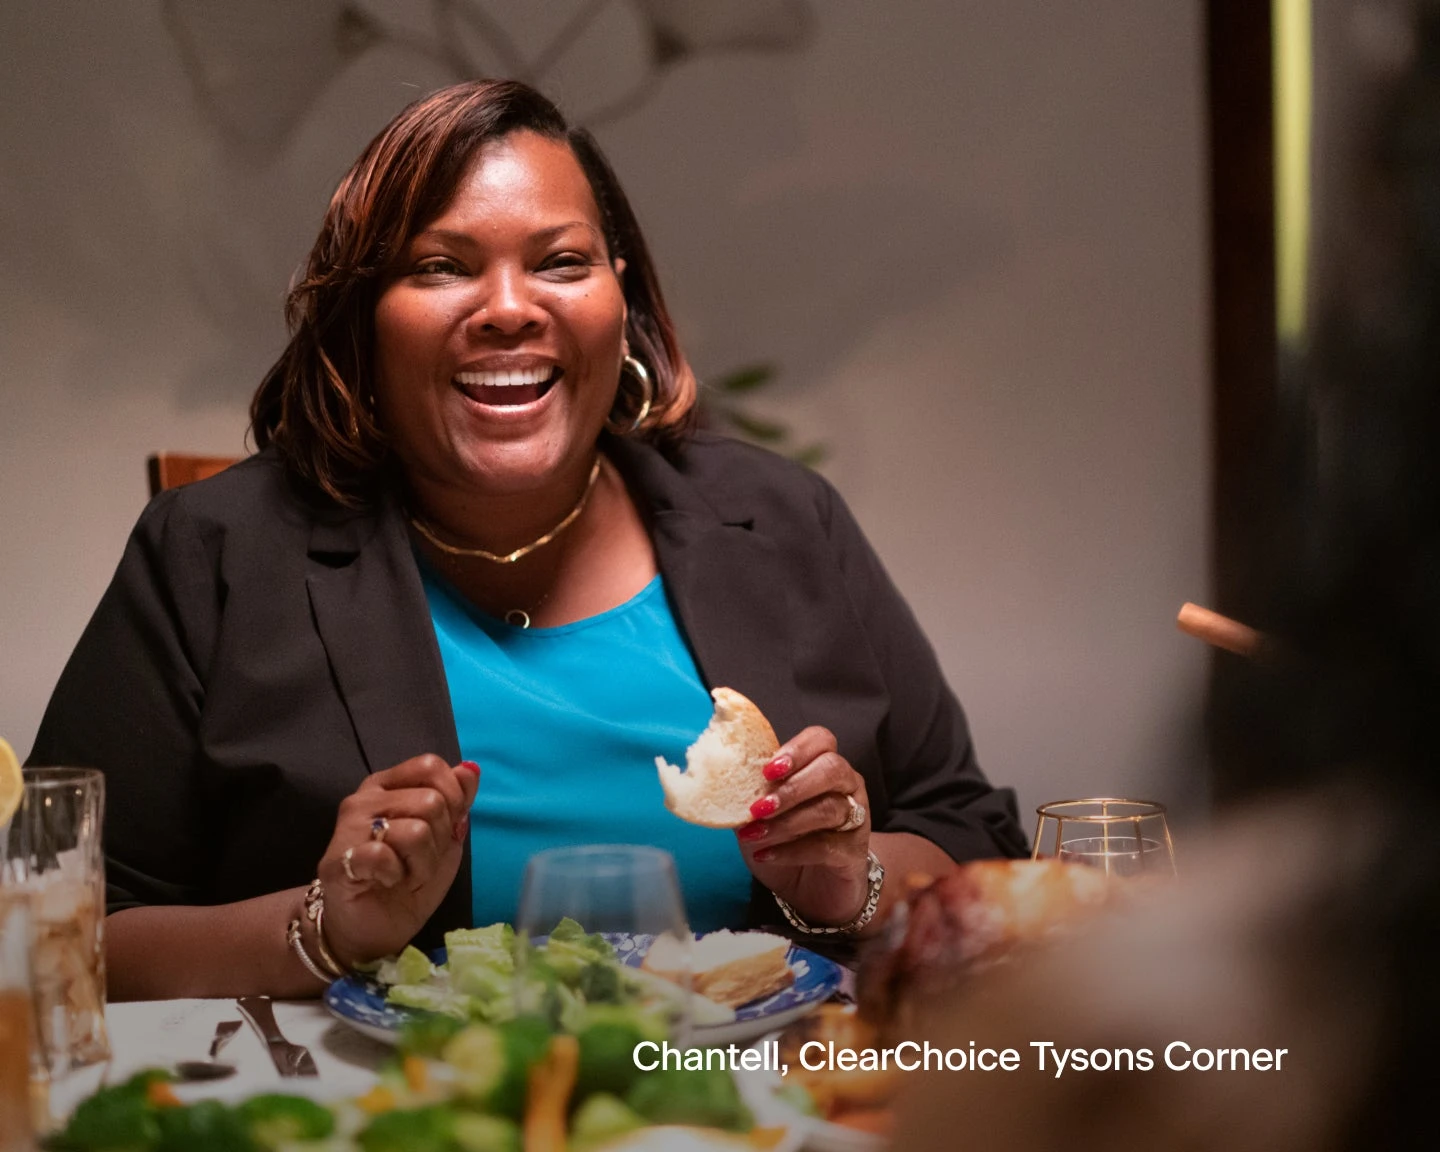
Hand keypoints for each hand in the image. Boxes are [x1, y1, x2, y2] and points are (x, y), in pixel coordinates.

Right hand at [316, 755, 479, 965]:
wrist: (370, 931)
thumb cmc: (406, 882)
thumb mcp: (445, 840)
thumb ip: (457, 803)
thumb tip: (470, 769)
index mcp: (389, 786)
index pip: (430, 766)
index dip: (452, 797)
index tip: (446, 829)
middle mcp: (365, 798)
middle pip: (430, 801)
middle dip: (440, 839)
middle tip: (420, 861)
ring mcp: (348, 827)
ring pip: (415, 830)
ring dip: (422, 863)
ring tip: (405, 875)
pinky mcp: (338, 860)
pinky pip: (384, 855)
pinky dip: (396, 874)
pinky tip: (386, 882)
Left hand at [734, 727, 871, 926]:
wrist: (809, 890)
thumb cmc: (785, 842)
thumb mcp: (760, 814)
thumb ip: (750, 793)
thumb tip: (720, 779)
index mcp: (822, 766)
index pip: (820, 739)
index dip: (796, 750)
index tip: (767, 771)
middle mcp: (846, 786)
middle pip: (832, 769)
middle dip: (793, 786)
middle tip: (760, 806)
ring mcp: (855, 818)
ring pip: (829, 808)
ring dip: (787, 821)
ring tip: (755, 834)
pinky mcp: (855, 851)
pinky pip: (826, 845)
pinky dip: (792, 851)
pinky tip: (766, 855)